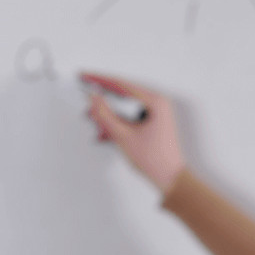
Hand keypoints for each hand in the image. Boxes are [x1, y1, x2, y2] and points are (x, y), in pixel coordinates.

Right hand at [82, 73, 184, 192]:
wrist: (170, 179)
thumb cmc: (156, 160)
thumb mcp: (123, 136)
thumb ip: (105, 115)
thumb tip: (94, 99)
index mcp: (155, 102)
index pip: (121, 85)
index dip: (99, 80)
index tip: (85, 76)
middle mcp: (157, 104)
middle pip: (122, 96)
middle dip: (102, 103)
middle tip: (87, 106)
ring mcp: (155, 114)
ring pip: (124, 108)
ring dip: (108, 116)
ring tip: (95, 123)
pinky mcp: (152, 123)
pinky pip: (129, 118)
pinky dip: (117, 124)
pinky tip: (105, 133)